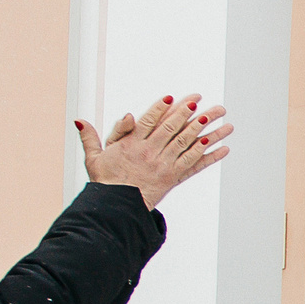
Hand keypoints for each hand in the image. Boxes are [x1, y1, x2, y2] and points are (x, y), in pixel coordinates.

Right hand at [77, 94, 231, 208]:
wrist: (116, 206)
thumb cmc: (106, 180)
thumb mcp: (94, 157)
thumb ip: (91, 136)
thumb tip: (80, 120)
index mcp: (132, 144)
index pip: (149, 121)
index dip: (161, 108)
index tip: (173, 97)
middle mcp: (150, 152)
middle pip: (174, 128)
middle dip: (190, 112)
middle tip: (204, 101)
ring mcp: (164, 165)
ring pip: (188, 143)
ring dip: (207, 130)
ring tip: (223, 119)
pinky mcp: (173, 177)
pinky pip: (194, 164)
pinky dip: (209, 156)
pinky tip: (223, 147)